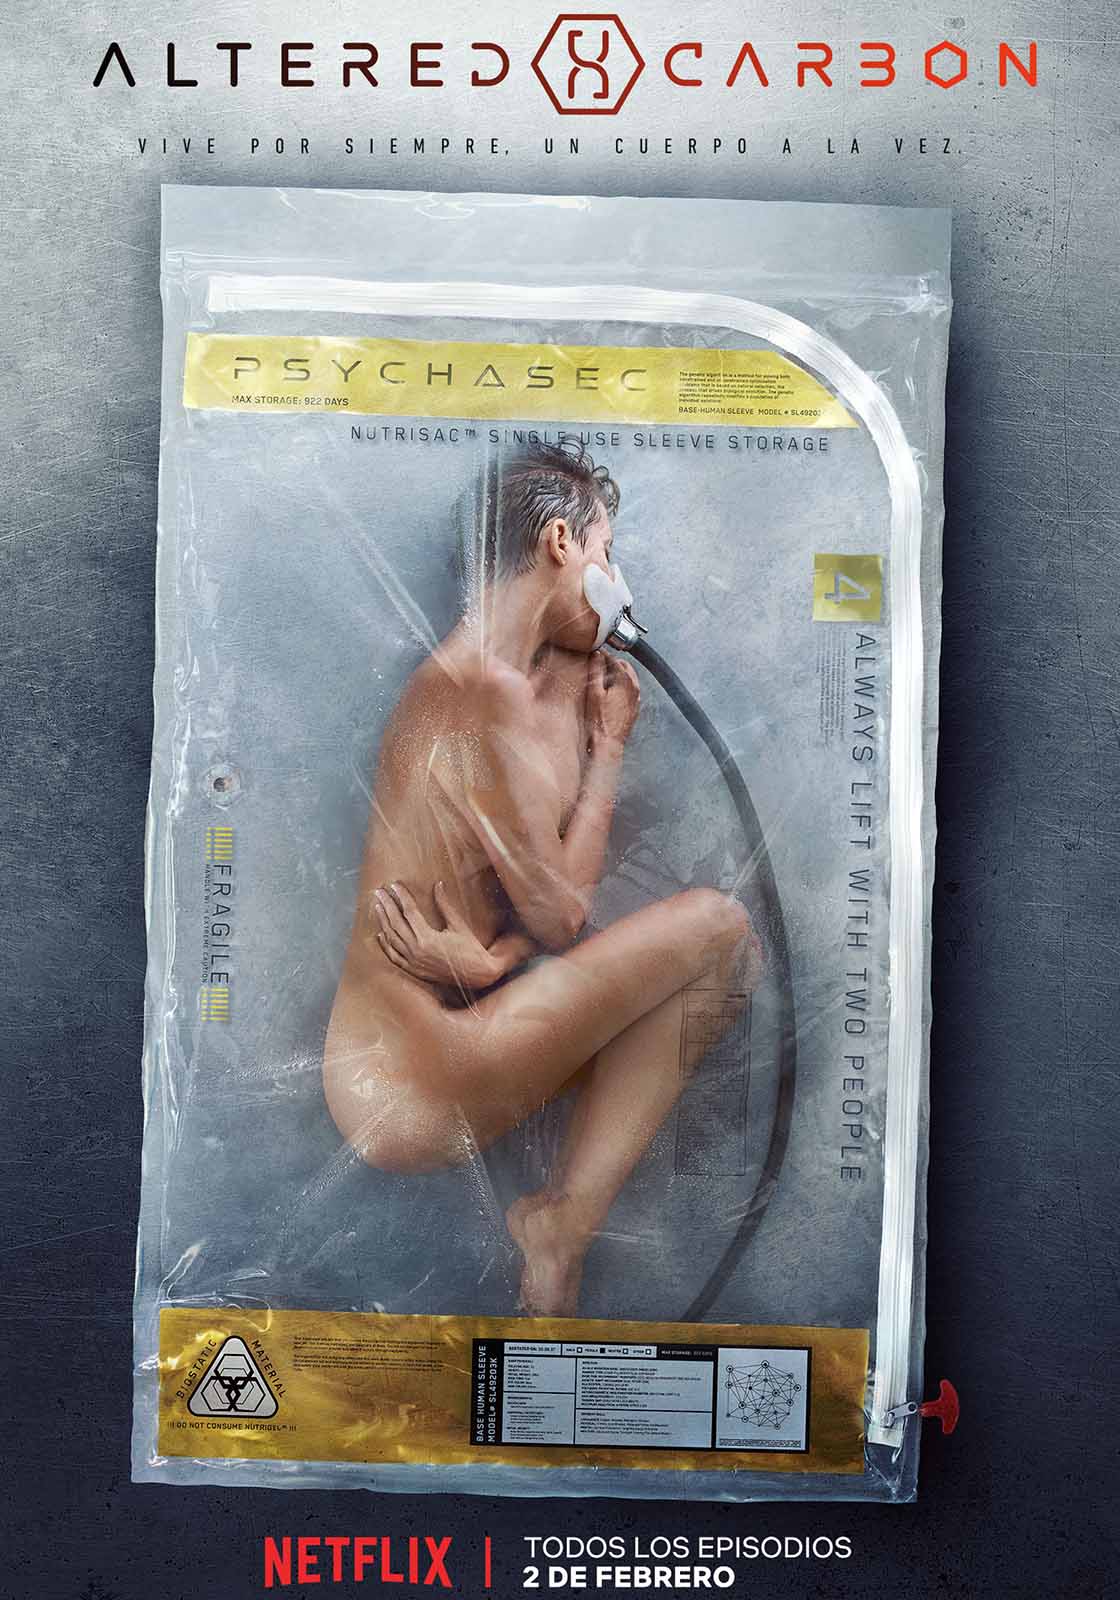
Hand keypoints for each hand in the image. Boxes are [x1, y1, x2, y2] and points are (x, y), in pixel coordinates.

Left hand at [373, 880, 501, 989]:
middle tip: (379, 892)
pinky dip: (385, 945)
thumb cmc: (470, 948)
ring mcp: (413, 962)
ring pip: (391, 939)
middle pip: (396, 923)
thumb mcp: (458, 925)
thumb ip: (444, 905)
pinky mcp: (414, 970)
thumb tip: (438, 884)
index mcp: (428, 938)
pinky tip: (380, 934)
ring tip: (377, 907)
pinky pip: (394, 957)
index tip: (395, 885)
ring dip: (383, 921)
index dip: (402, 897)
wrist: (477, 974)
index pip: (409, 912)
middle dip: (387, 906)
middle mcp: (417, 951)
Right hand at [585, 651, 639, 750]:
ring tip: (603, 676)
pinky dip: (621, 686)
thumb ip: (596, 670)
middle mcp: (634, 688)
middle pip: (624, 667)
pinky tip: (610, 692)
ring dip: (617, 674)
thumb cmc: (599, 722)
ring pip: (628, 678)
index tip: (594, 654)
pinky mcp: (633, 708)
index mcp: (625, 681)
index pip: (614, 660)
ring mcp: (635, 699)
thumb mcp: (593, 692)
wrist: (607, 743)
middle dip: (612, 663)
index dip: (602, 655)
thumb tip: (596, 656)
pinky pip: (629, 691)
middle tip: (599, 663)